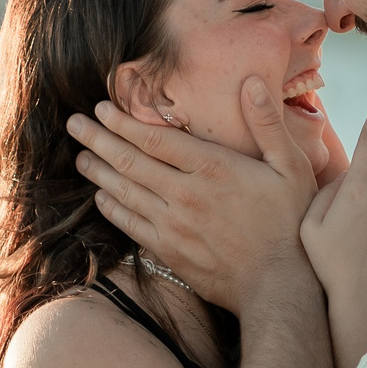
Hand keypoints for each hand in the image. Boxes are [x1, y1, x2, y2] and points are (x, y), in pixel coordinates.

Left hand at [68, 77, 321, 310]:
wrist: (278, 286)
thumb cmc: (290, 224)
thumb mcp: (292, 167)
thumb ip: (268, 123)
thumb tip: (251, 81)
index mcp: (212, 168)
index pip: (155, 137)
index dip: (124, 121)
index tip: (102, 107)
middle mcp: (185, 194)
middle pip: (130, 160)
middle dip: (98, 138)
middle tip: (74, 123)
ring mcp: (173, 225)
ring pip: (124, 190)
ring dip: (98, 170)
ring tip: (80, 155)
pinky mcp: (169, 250)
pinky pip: (130, 224)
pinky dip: (111, 207)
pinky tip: (100, 195)